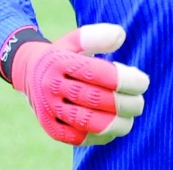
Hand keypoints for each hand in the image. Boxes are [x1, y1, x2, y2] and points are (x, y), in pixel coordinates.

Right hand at [11, 23, 149, 145]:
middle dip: (124, 103)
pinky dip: (99, 136)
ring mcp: (49, 108)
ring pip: (86, 122)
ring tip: (130, 118)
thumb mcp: (75, 40)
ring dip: (115, 123)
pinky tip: (114, 128)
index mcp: (60, 61)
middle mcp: (52, 86)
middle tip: (139, 103)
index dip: (124, 80)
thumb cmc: (63, 55)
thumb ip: (96, 36)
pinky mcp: (50, 127)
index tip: (143, 82)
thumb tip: (120, 35)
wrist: (29, 73)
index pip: (97, 73)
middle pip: (94, 99)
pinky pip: (77, 137)